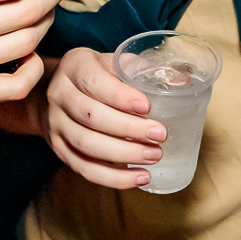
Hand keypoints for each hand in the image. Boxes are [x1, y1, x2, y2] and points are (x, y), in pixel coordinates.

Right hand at [41, 46, 163, 188]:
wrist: (56, 91)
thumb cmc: (97, 74)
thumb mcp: (116, 62)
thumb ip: (146, 69)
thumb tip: (184, 80)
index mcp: (75, 66)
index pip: (95, 82)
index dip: (121, 97)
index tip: (148, 107)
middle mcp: (59, 95)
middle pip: (91, 116)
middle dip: (128, 129)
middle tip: (160, 135)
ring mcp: (56, 124)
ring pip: (86, 145)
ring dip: (123, 154)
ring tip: (155, 156)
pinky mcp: (59, 149)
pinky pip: (84, 168)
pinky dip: (113, 177)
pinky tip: (139, 177)